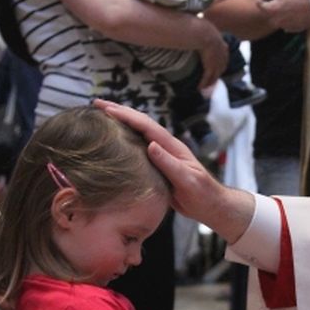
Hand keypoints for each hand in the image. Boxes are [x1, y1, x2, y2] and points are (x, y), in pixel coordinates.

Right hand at [94, 101, 254, 241]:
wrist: (212, 206)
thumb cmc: (203, 194)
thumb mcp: (187, 179)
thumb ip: (169, 163)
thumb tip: (151, 146)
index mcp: (173, 147)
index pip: (146, 126)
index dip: (126, 116)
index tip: (106, 108)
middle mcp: (166, 147)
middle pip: (140, 124)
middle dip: (119, 112)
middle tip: (96, 103)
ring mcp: (162, 155)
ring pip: (138, 134)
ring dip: (121, 123)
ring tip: (101, 116)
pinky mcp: (158, 166)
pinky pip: (138, 148)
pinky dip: (125, 140)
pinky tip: (115, 141)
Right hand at [197, 27, 228, 88]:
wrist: (201, 32)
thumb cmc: (198, 27)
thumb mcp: (204, 28)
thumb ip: (203, 32)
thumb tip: (196, 29)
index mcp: (221, 43)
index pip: (224, 55)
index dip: (221, 63)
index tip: (218, 68)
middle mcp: (221, 53)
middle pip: (221, 66)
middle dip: (217, 75)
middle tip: (212, 81)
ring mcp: (217, 60)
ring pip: (215, 74)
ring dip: (210, 82)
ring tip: (205, 87)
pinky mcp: (211, 65)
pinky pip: (208, 76)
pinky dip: (204, 82)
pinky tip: (200, 86)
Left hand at [260, 0, 309, 32]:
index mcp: (272, 10)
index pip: (260, 6)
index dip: (261, 0)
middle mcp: (277, 20)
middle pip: (269, 15)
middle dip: (272, 8)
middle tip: (279, 1)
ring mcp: (285, 26)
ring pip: (279, 20)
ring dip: (281, 14)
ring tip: (289, 7)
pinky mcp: (294, 29)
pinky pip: (288, 24)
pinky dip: (289, 19)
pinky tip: (296, 13)